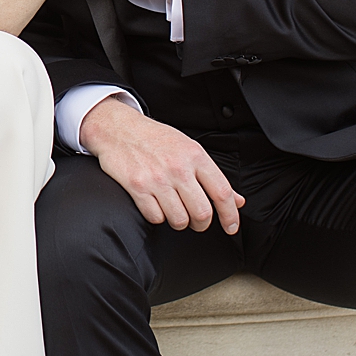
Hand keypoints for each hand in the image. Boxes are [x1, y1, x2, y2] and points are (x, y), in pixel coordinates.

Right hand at [80, 96, 244, 233]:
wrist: (118, 128)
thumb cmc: (155, 139)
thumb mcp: (188, 149)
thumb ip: (212, 176)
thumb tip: (237, 200)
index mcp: (195, 156)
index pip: (222, 192)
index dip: (230, 215)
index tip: (231, 227)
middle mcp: (178, 168)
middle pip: (202, 213)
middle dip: (202, 224)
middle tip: (197, 222)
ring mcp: (157, 178)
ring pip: (180, 220)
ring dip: (180, 222)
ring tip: (175, 212)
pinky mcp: (137, 187)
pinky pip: (155, 217)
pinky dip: (157, 216)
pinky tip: (156, 205)